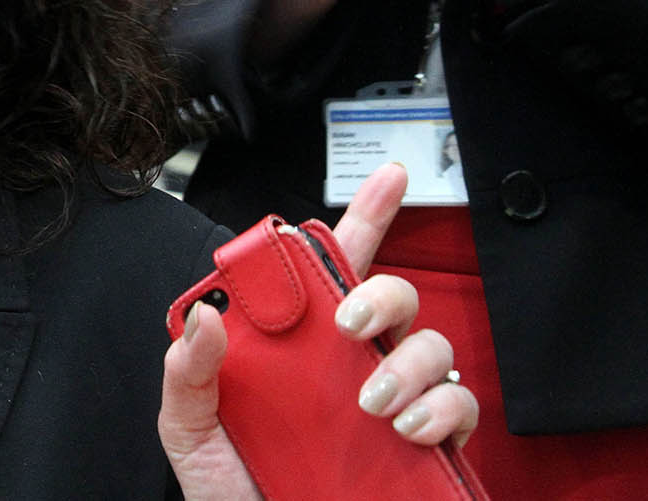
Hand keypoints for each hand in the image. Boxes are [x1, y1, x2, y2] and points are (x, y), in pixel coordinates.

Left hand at [159, 165, 478, 498]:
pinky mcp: (426, 448)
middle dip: (382, 293)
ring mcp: (392, 406)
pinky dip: (442, 409)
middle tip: (349, 325)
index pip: (333, 271)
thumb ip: (188, 371)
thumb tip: (205, 315)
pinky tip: (408, 428)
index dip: (365, 219)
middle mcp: (350, 368)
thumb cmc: (231, 494)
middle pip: (393, 295)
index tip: (390, 179)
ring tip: (371, 401)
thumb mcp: (191, 431)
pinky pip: (460, 406)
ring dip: (407, 362)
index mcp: (296, 349)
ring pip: (432, 346)